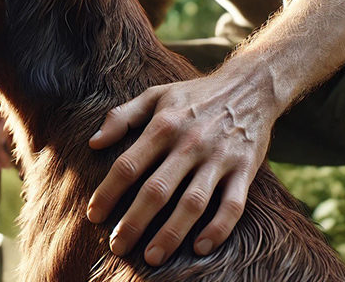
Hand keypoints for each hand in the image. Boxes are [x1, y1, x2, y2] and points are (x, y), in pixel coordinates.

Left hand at [86, 71, 279, 265]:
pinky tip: (200, 247)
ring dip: (171, 233)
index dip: (108, 192)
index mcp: (163, 126)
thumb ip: (121, 117)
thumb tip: (93, 143)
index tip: (93, 215)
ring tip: (152, 257)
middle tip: (117, 246)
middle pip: (157, 190)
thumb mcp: (155, 95)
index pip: (128, 165)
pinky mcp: (245, 170)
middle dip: (134, 222)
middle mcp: (190, 144)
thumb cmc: (194, 96)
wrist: (251, 86)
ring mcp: (219, 159)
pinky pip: (233, 205)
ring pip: (193, 203)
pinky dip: (218, 228)